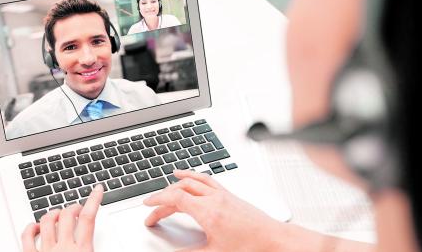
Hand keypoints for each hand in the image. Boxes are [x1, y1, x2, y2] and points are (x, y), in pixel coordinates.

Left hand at [22, 184, 103, 251]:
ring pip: (47, 221)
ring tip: (57, 214)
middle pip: (67, 215)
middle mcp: (63, 249)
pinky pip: (26, 237)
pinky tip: (35, 227)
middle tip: (76, 207)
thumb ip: (96, 249)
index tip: (97, 189)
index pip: (88, 218)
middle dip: (72, 207)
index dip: (93, 200)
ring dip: (53, 213)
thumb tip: (108, 246)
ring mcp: (45, 251)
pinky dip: (30, 228)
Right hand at [143, 170, 283, 251]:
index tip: (147, 207)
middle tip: (153, 208)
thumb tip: (175, 251)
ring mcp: (223, 195)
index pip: (175, 199)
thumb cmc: (251, 246)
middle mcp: (214, 199)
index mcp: (208, 211)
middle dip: (163, 197)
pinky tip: (196, 180)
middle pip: (181, 189)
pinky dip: (197, 177)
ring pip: (195, 180)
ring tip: (170, 179)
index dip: (157, 202)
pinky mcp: (231, 196)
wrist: (274, 240)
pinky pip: (209, 180)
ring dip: (179, 180)